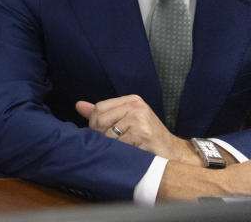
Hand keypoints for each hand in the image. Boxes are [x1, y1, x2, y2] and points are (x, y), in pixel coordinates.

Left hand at [75, 95, 197, 163]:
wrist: (174, 152)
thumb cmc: (147, 137)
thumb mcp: (127, 120)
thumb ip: (103, 113)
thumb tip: (78, 105)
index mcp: (131, 100)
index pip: (99, 108)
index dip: (94, 124)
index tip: (100, 134)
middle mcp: (136, 105)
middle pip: (100, 120)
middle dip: (100, 135)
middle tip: (110, 145)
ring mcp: (140, 118)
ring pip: (108, 134)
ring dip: (111, 146)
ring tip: (122, 149)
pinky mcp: (143, 132)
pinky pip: (119, 144)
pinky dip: (121, 152)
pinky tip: (131, 153)